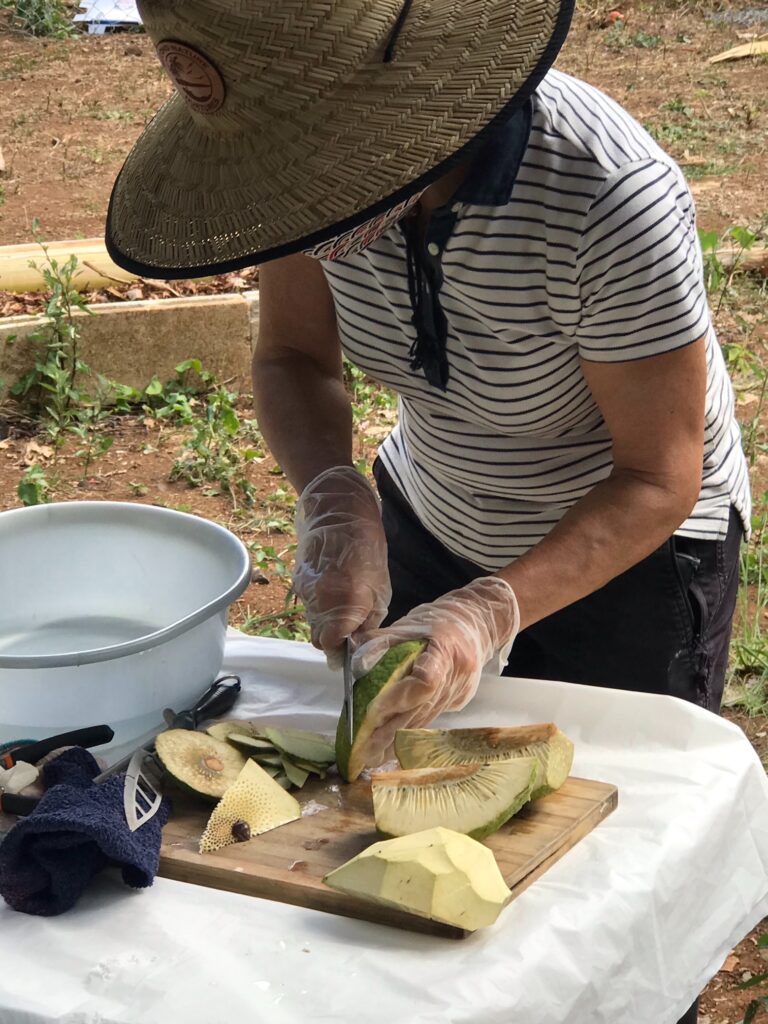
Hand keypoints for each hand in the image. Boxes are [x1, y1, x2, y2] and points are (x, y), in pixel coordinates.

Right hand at [292, 466, 391, 667]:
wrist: (337, 509)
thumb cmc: (367, 545)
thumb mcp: (380, 586)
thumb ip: (368, 618)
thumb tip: (360, 642)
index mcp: (344, 602)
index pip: (330, 645)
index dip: (342, 651)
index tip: (353, 649)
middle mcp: (319, 600)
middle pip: (319, 638)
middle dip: (334, 640)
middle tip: (351, 632)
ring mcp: (305, 590)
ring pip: (313, 621)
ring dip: (328, 622)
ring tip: (345, 607)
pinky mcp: (298, 580)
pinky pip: (309, 604)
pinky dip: (321, 606)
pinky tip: (334, 591)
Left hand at [350, 576, 519, 767]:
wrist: (478, 623)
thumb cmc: (439, 620)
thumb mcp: (409, 623)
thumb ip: (381, 641)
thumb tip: (355, 661)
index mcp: (445, 650)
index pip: (425, 681)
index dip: (398, 698)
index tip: (373, 712)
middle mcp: (456, 675)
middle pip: (420, 708)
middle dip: (389, 731)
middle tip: (362, 751)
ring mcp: (459, 690)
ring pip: (425, 718)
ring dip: (398, 739)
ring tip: (371, 756)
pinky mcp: (459, 700)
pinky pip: (431, 717)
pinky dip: (410, 731)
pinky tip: (391, 745)